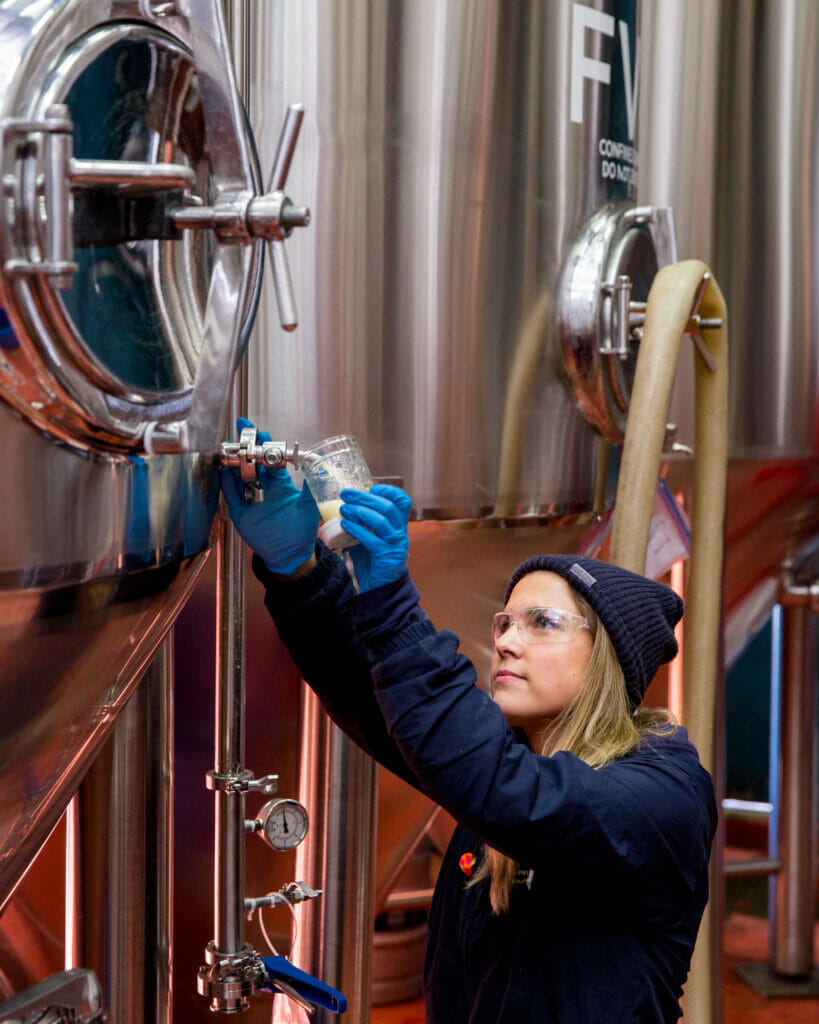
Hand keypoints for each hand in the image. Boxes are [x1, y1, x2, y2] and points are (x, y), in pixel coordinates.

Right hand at [221, 418, 319, 574]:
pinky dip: (226, 485)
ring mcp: (251, 501)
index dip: (267, 448)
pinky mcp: (241, 514)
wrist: (291, 555)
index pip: (271, 461)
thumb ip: (312, 486)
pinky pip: (231, 497)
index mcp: (281, 486)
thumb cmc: (302, 531)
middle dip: (247, 448)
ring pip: (239, 478)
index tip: (262, 433)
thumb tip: (318, 464)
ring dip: (234, 463)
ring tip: (230, 448)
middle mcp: (265, 490)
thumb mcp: (310, 506)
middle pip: (253, 465)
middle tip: (242, 432)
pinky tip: (223, 473)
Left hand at [339, 484, 411, 591]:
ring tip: (343, 509)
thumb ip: (362, 523)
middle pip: (388, 507)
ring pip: (381, 520)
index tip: (371, 488)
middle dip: (365, 498)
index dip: (389, 491)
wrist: (379, 589)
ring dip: (360, 511)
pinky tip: (345, 524)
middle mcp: (400, 533)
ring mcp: (395, 545)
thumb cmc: (372, 560)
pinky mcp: (386, 556)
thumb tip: (342, 505)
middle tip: (346, 494)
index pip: (402, 501)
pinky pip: (371, 539)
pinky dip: (357, 529)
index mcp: (398, 526)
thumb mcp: (368, 537)